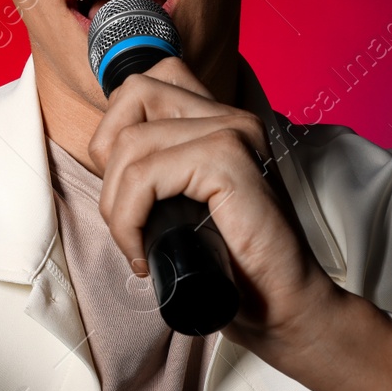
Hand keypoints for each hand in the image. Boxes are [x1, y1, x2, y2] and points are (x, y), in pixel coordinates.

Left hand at [87, 56, 391, 390]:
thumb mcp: (185, 204)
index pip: (148, 82)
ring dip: (115, 203)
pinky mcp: (227, 160)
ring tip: (136, 243)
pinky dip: (127, 218)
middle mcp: (229, 116)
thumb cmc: (234, 265)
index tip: (125, 186)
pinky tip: (142, 251)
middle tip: (126, 216)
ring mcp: (232, 133)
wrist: (285, 308)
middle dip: (108, 159)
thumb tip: (106, 157)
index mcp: (221, 120)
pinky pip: (144, 175)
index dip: (116, 127)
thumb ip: (163, 170)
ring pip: (130, 143)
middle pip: (133, 95)